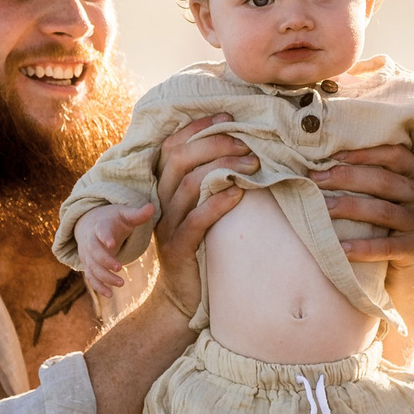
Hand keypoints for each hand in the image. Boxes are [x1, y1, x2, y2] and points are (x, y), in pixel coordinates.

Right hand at [76, 202, 154, 298]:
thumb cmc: (112, 220)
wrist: (91, 225)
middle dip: (105, 261)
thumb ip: (137, 214)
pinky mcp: (89, 265)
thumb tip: (152, 207)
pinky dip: (98, 287)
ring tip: (121, 283)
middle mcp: (90, 241)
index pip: (100, 231)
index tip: (112, 243)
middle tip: (119, 269)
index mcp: (100, 227)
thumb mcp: (124, 215)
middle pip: (93, 252)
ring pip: (92, 267)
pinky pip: (91, 278)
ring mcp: (88, 255)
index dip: (105, 237)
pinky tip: (110, 295)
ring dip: (104, 277)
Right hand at [151, 115, 250, 314]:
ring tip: (253, 165)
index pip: (171, 145)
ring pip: (189, 183)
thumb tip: (241, 150)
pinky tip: (239, 192)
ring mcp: (166, 225)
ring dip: (224, 168)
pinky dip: (219, 202)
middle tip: (247, 144)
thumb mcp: (200, 209)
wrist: (180, 297)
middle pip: (180, 158)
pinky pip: (197, 219)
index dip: (196, 127)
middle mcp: (160, 202)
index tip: (226, 116)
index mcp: (162, 188)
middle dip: (215, 143)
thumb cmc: (199, 248)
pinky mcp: (177, 248)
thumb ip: (209, 182)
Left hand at [314, 144, 413, 264]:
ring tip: (324, 208)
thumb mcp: (387, 191)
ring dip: (350, 207)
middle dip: (346, 178)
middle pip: (383, 181)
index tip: (333, 156)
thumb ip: (368, 176)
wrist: (408, 255)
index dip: (364, 154)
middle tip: (317, 179)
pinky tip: (340, 247)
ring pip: (382, 211)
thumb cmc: (388, 215)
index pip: (393, 155)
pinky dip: (362, 247)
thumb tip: (324, 166)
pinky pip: (386, 246)